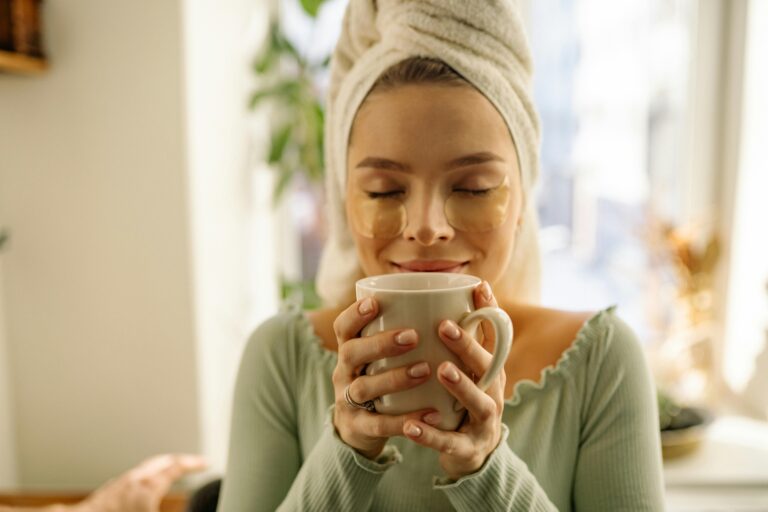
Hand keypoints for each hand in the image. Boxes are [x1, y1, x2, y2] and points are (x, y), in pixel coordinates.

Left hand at [74, 454, 205, 511]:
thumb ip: (172, 510)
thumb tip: (192, 509)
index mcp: (150, 487)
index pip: (178, 466)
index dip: (195, 464)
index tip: (206, 463)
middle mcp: (136, 480)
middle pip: (162, 461)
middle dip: (179, 461)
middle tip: (191, 464)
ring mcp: (120, 484)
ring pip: (146, 468)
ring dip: (161, 468)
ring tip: (168, 474)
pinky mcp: (108, 493)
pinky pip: (133, 478)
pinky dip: (145, 479)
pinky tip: (142, 490)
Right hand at [331, 297, 440, 458]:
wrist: (360, 430)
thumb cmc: (382, 380)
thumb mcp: (381, 358)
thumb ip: (402, 332)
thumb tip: (456, 297)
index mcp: (350, 350)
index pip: (343, 328)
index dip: (354, 314)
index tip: (375, 302)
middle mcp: (343, 373)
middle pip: (351, 353)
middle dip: (380, 343)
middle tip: (413, 336)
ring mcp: (347, 401)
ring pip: (364, 388)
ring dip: (394, 378)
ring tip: (425, 370)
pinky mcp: (359, 428)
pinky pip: (380, 424)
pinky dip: (405, 419)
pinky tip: (431, 413)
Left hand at [402, 281, 508, 480]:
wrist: (470, 454)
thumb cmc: (461, 401)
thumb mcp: (465, 370)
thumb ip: (453, 340)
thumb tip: (433, 296)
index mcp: (491, 370)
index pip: (498, 337)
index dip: (491, 312)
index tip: (479, 286)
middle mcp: (494, 392)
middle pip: (488, 367)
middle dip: (468, 345)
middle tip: (444, 325)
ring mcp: (484, 422)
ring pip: (478, 403)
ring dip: (461, 386)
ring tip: (441, 370)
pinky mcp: (468, 449)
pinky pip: (449, 442)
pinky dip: (430, 435)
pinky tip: (410, 426)